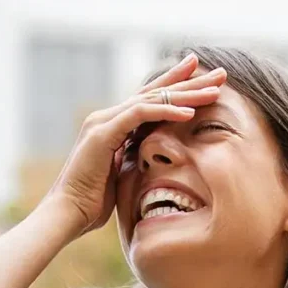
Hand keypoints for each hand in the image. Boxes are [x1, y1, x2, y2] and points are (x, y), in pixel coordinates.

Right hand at [44, 53, 224, 235]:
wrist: (67, 214)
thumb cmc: (93, 203)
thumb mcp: (126, 176)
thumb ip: (138, 160)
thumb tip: (157, 160)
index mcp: (114, 126)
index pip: (152, 100)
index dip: (179, 88)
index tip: (206, 80)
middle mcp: (108, 117)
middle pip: (154, 92)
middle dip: (189, 81)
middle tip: (219, 72)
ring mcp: (103, 122)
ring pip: (151, 99)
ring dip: (185, 94)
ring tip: (215, 89)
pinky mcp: (102, 133)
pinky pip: (140, 116)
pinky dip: (165, 112)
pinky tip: (189, 113)